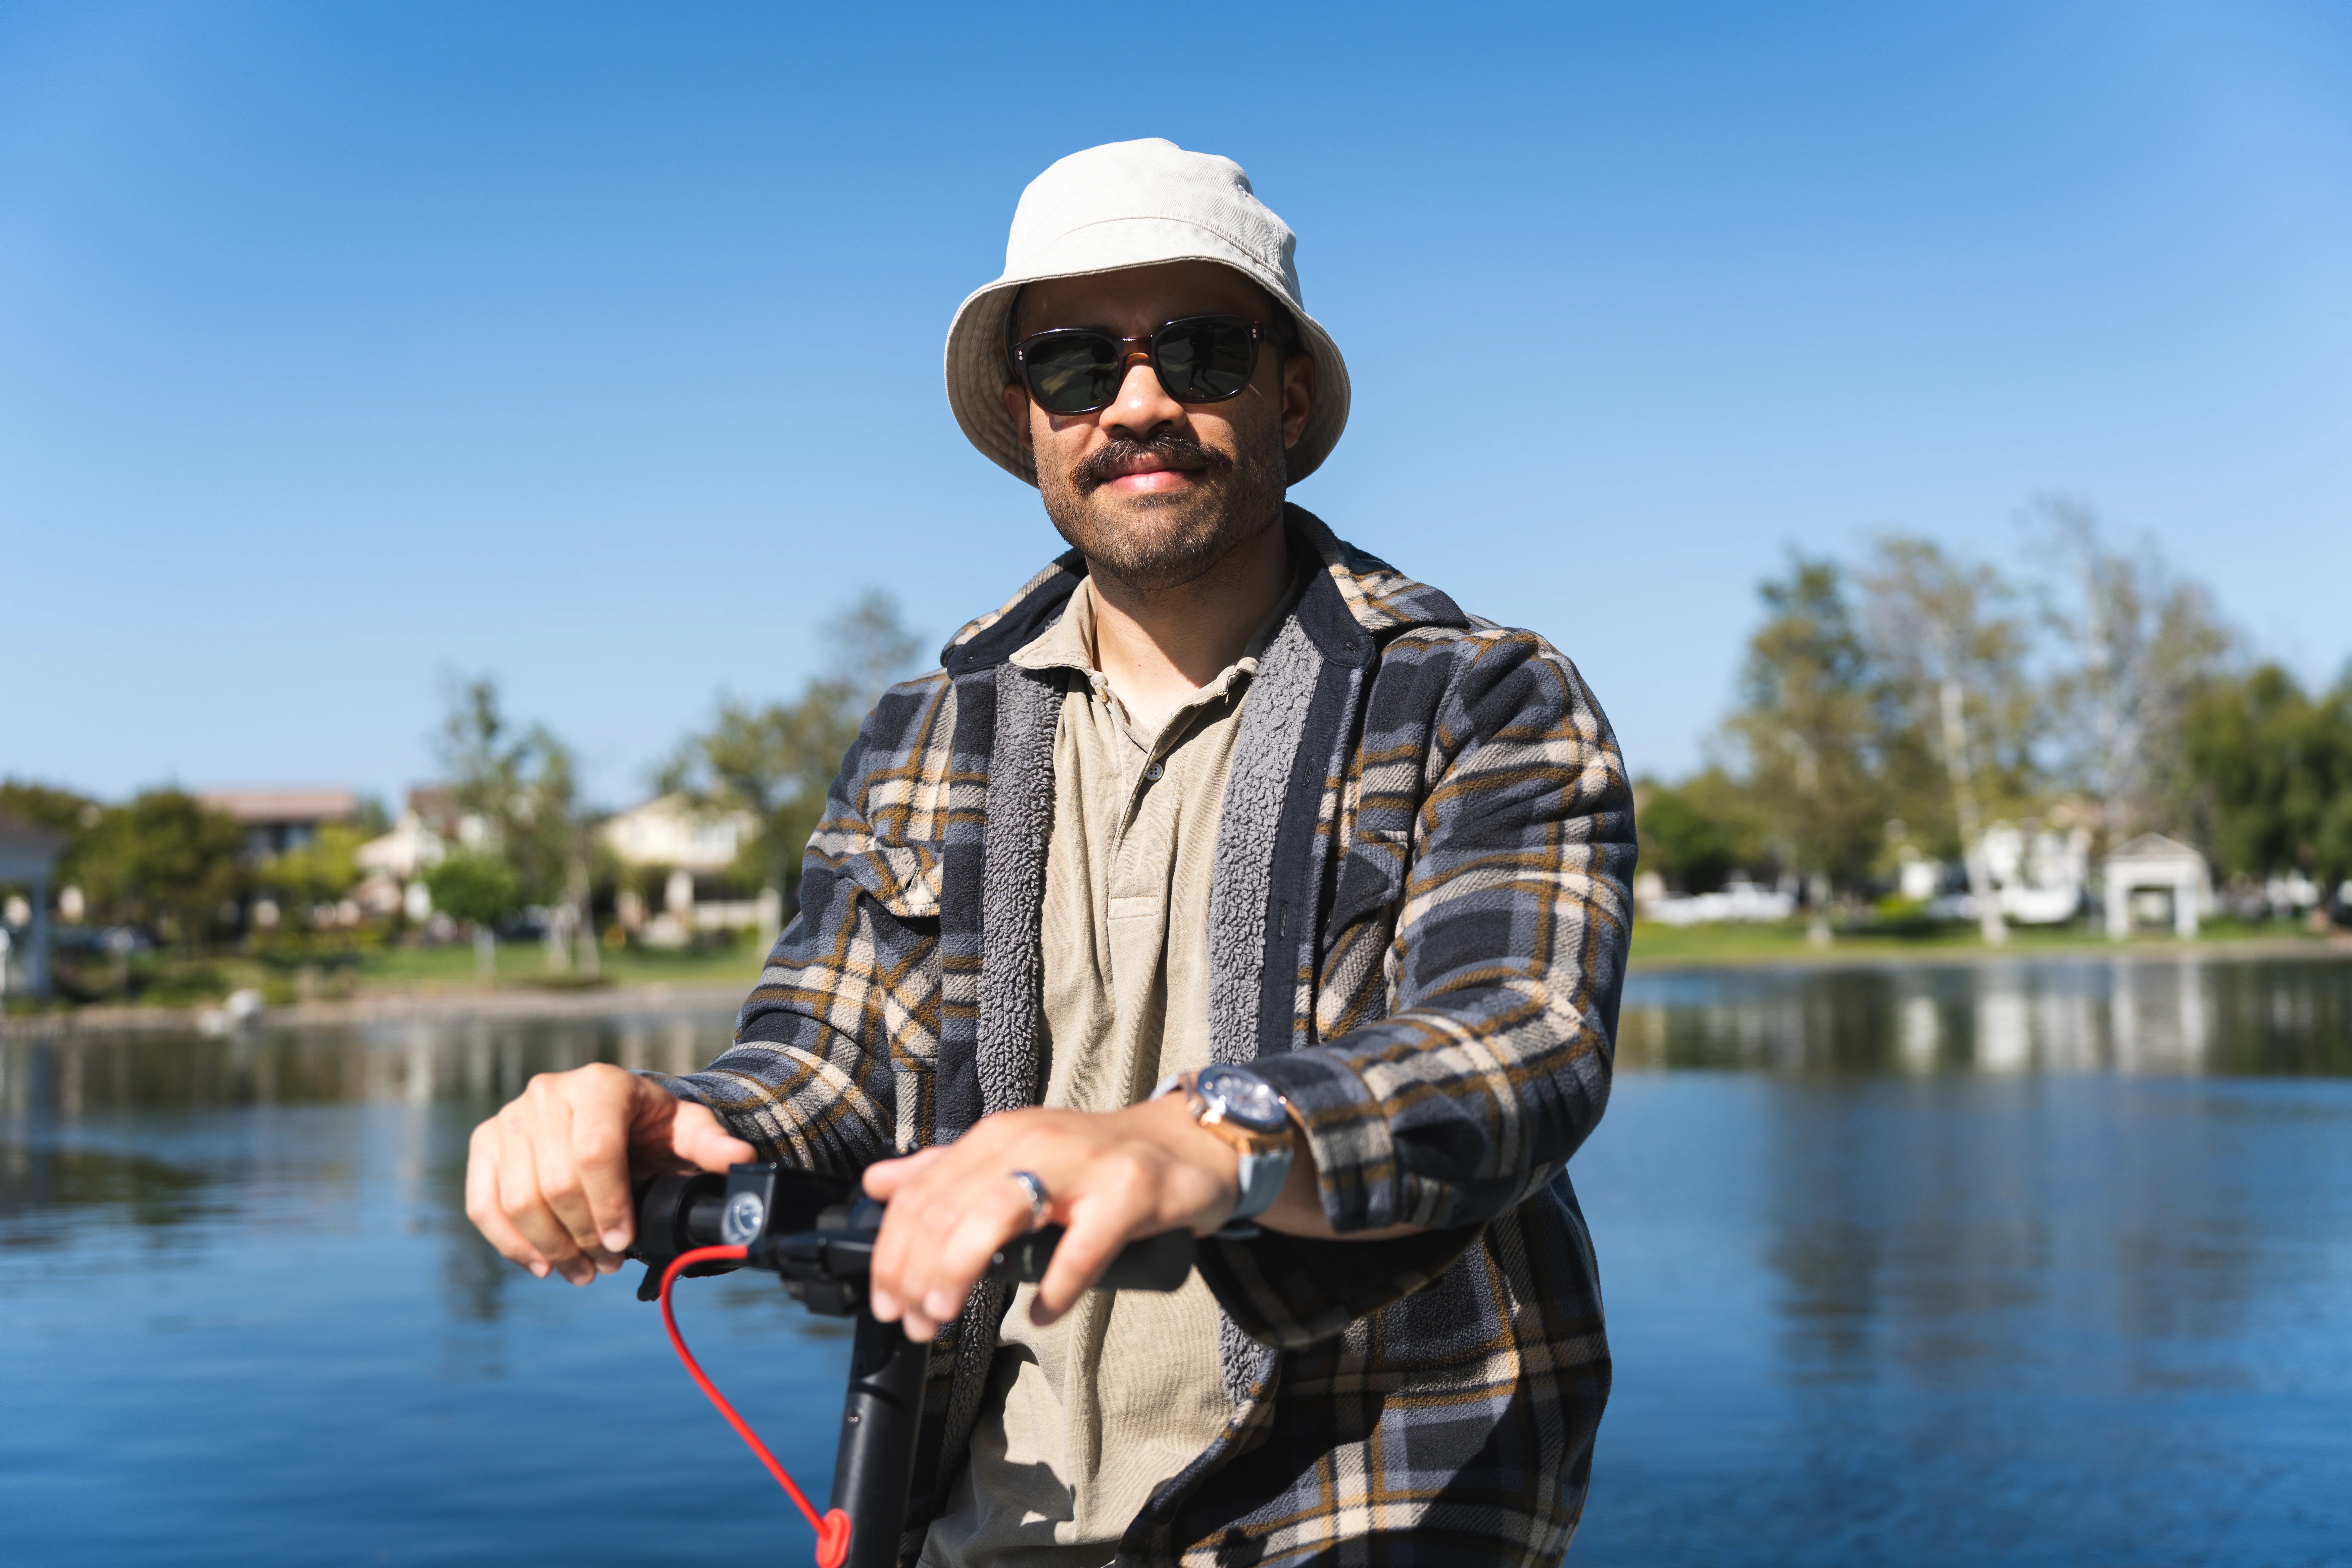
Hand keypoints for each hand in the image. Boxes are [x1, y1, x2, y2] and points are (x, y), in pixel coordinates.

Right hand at [465, 1062, 754, 1285]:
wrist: (611, 1114)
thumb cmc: (652, 1127)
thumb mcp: (687, 1130)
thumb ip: (713, 1146)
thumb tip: (743, 1162)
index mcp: (600, 1085)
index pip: (595, 1152)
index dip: (607, 1206)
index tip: (622, 1245)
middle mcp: (547, 1094)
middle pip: (554, 1181)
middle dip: (582, 1236)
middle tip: (606, 1267)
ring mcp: (510, 1117)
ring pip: (516, 1198)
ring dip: (549, 1247)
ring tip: (580, 1272)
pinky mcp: (486, 1143)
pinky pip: (483, 1202)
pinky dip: (509, 1242)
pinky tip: (539, 1265)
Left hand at [860, 1095, 1237, 1342]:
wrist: (1186, 1145)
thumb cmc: (1094, 1162)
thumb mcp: (1016, 1156)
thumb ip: (946, 1169)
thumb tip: (877, 1185)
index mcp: (999, 1136)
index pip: (922, 1194)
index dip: (893, 1254)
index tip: (888, 1303)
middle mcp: (1033, 1141)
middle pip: (948, 1208)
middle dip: (918, 1275)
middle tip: (916, 1323)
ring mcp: (1082, 1166)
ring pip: (998, 1216)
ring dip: (959, 1272)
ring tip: (948, 1317)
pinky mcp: (1129, 1194)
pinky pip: (1081, 1250)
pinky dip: (1055, 1290)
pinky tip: (1042, 1314)